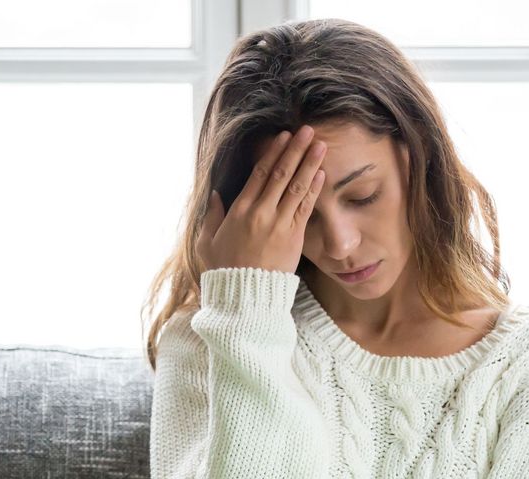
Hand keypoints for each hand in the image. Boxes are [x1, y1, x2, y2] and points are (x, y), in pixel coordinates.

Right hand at [197, 124, 327, 274]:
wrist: (245, 297)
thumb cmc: (224, 271)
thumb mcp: (207, 242)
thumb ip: (212, 216)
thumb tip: (216, 195)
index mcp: (239, 211)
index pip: (258, 174)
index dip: (272, 153)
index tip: (283, 137)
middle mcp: (260, 213)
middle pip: (280, 174)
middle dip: (295, 150)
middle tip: (307, 130)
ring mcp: (279, 224)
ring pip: (296, 187)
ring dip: (309, 163)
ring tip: (320, 145)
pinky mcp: (294, 237)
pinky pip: (306, 207)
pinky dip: (314, 189)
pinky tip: (321, 173)